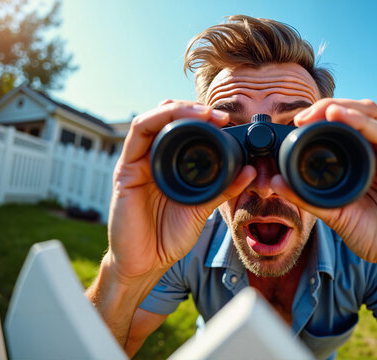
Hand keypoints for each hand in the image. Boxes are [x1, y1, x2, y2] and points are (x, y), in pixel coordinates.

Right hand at [107, 100, 255, 281]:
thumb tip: (250, 171)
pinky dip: (156, 121)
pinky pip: (137, 136)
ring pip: (151, 120)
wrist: (147, 263)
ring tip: (202, 113)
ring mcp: (137, 163)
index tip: (226, 120)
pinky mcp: (125, 171)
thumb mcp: (203, 208)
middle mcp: (151, 160)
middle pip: (165, 119)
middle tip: (218, 115)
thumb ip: (223, 188)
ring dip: (177, 110)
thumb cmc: (169, 236)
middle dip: (191, 109)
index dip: (202, 119)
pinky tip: (174, 121)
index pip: (181, 130)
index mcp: (169, 166)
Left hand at [272, 99, 376, 283]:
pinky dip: (365, 125)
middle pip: (360, 114)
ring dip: (348, 110)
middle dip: (331, 107)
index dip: (321, 117)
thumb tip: (275, 182)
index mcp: (366, 161)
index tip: (296, 121)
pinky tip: (345, 120)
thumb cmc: (375, 236)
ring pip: (375, 119)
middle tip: (304, 115)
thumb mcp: (335, 215)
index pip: (346, 126)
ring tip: (324, 110)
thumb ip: (307, 198)